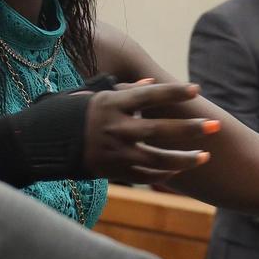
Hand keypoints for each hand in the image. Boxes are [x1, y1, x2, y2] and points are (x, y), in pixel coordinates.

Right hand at [82, 79, 218, 183]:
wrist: (43, 144)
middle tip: (215, 126)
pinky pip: (145, 175)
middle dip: (190, 129)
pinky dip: (165, 173)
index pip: (148, 96)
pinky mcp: (114, 171)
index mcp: (110, 104)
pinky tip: (180, 169)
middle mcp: (115, 128)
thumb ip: (125, 91)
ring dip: (185, 159)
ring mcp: (115, 153)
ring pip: (158, 159)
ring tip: (206, 156)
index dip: (173, 92)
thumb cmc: (71, 113)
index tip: (196, 90)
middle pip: (160, 130)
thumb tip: (152, 83)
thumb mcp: (94, 95)